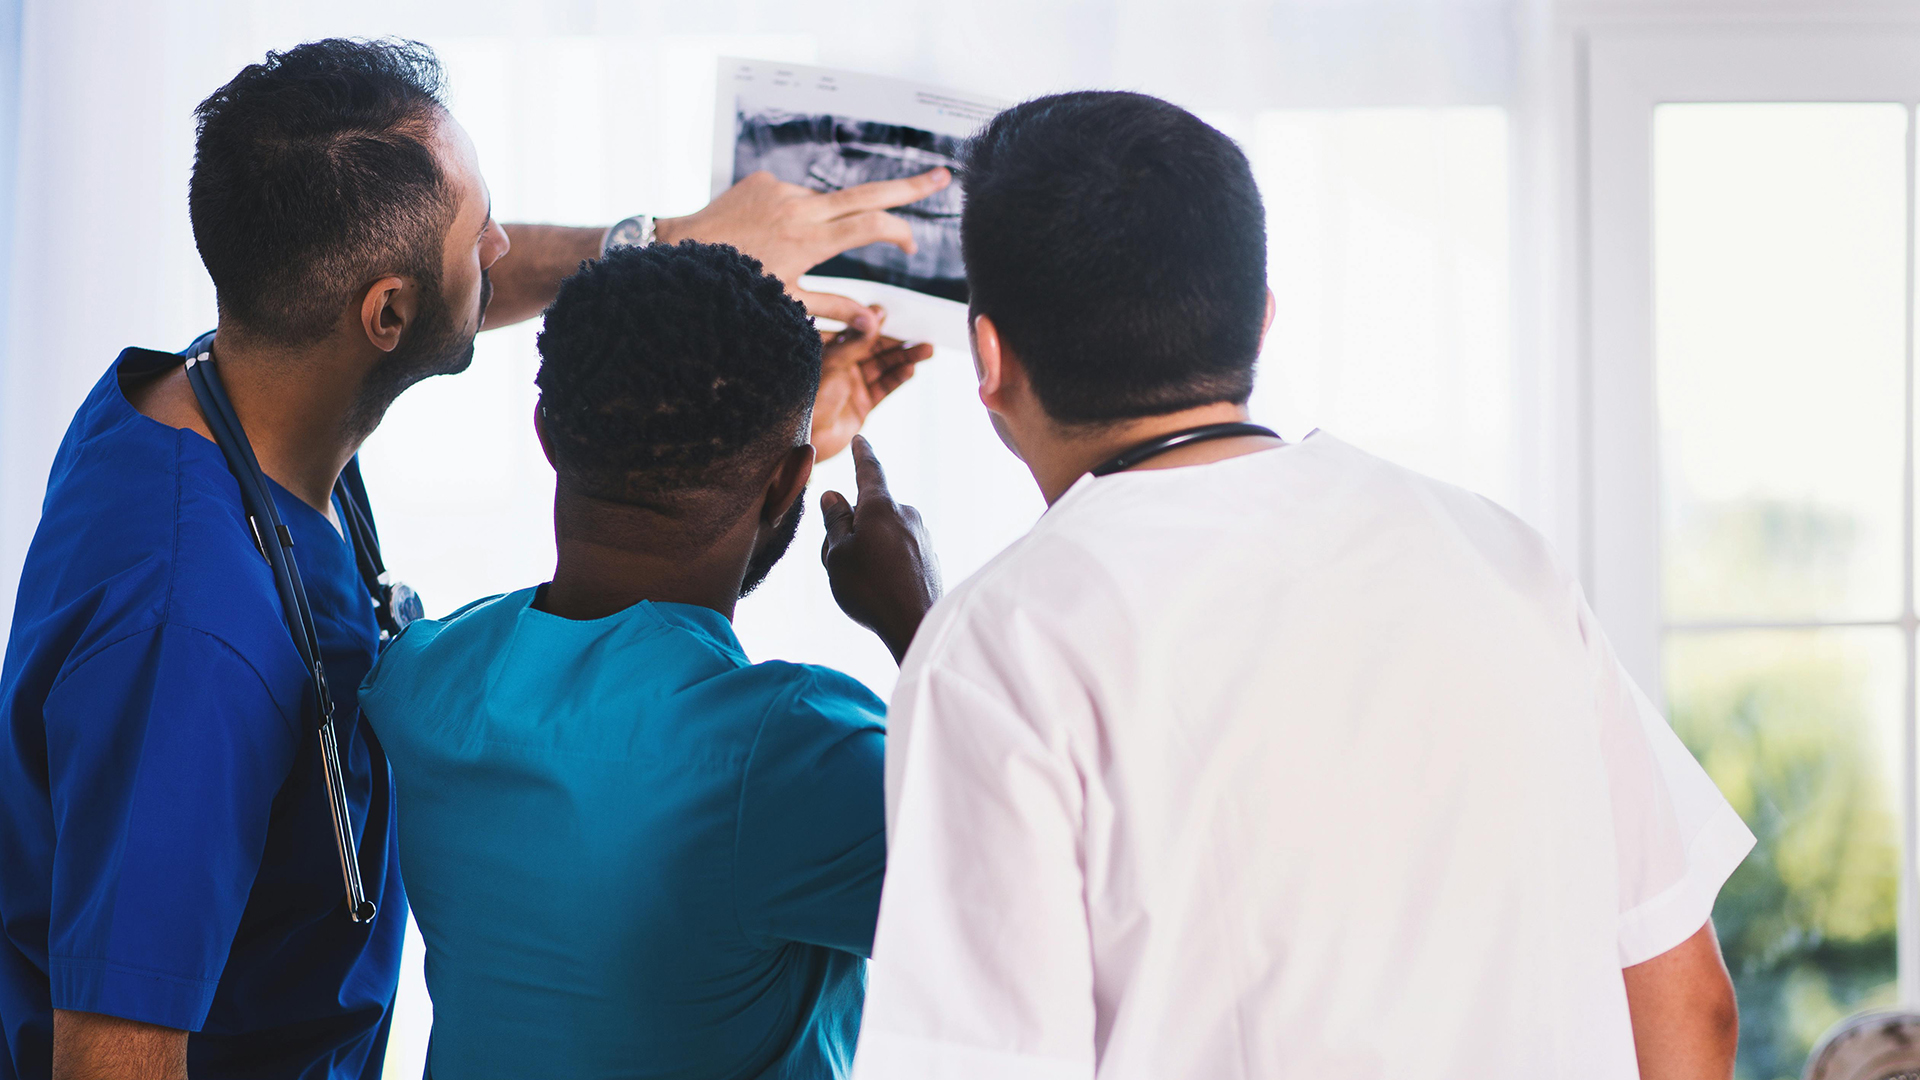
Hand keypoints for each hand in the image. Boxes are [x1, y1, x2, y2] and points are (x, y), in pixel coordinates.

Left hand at [658, 168, 952, 334]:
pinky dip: (796, 215)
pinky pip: (795, 197)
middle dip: (910, 186)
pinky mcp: (764, 180)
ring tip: (783, 252)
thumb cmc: (733, 287)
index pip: (870, 225)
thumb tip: (876, 323)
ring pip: (825, 203)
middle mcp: (799, 208)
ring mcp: (782, 190)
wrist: (680, 251)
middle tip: (944, 177)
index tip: (911, 246)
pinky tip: (768, 237)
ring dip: (825, 223)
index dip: (899, 232)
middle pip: (868, 192)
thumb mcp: (786, 305)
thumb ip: (834, 309)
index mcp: (808, 241)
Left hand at [812, 306, 933, 460]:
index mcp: (828, 350)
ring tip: (926, 350)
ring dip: (905, 358)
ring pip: (883, 367)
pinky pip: (883, 388)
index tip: (891, 314)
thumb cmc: (807, 398)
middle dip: (897, 341)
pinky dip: (898, 378)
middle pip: (875, 348)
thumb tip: (876, 317)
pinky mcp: (862, 405)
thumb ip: (856, 342)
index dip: (873, 322)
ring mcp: (852, 385)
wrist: (802, 440)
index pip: (855, 331)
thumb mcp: (832, 363)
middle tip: (920, 333)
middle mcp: (841, 366)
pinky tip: (910, 370)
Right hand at [822, 437, 941, 662]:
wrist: (916, 624)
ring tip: (859, 582)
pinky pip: (899, 551)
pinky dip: (886, 562)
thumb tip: (834, 495)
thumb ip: (835, 521)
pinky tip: (883, 589)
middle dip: (851, 529)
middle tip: (835, 561)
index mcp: (881, 507)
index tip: (861, 439)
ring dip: (868, 548)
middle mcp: (907, 514)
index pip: (869, 471)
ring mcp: (922, 535)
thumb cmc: (870, 589)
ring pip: (884, 534)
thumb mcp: (837, 554)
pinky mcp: (930, 556)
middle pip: (871, 511)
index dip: (862, 455)